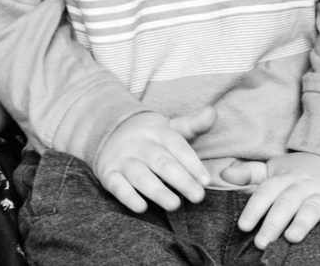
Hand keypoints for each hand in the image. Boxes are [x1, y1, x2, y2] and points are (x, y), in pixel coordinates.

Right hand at [94, 106, 215, 212]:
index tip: (206, 180)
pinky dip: (128, 197)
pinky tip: (141, 207)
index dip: (192, 163)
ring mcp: (123, 159)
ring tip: (174, 205)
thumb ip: (193, 124)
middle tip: (198, 196)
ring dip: (157, 190)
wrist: (107, 129)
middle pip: (161, 162)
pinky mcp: (108, 173)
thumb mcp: (170, 127)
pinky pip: (117, 185)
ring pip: (140, 175)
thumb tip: (212, 112)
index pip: (177, 146)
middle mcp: (139, 145)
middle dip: (181, 180)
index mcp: (157, 132)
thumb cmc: (149, 135)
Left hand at [221, 152, 319, 249]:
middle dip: (273, 222)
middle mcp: (302, 186)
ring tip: (293, 237)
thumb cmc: (295, 173)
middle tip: (261, 241)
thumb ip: (249, 174)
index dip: (253, 209)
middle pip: (286, 204)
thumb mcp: (272, 170)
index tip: (243, 226)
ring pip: (312, 208)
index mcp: (283, 179)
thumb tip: (223, 173)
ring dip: (303, 222)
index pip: (265, 193)